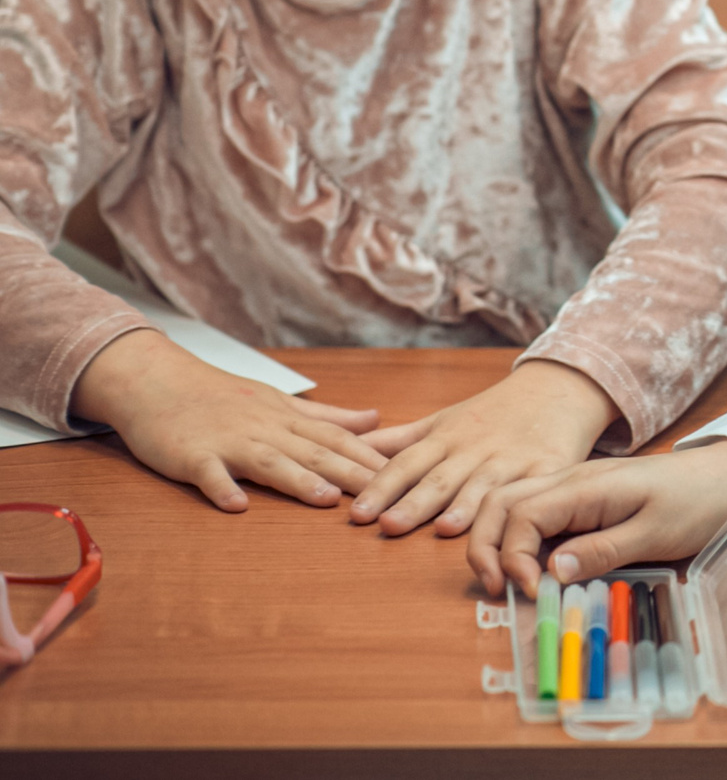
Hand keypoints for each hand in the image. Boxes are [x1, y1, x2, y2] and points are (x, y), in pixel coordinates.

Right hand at [69, 328, 386, 512]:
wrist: (158, 381)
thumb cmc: (222, 396)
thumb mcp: (281, 402)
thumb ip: (329, 416)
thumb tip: (377, 419)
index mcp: (288, 418)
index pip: (339, 439)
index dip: (372, 457)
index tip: (406, 475)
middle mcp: (265, 428)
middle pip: (314, 451)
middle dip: (351, 473)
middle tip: (385, 494)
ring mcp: (228, 441)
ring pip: (269, 461)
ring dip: (297, 480)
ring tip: (325, 499)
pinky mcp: (192, 455)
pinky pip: (208, 473)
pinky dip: (221, 488)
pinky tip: (236, 506)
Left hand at [350, 357, 617, 537]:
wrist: (559, 388)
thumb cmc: (495, 411)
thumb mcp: (443, 419)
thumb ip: (396, 439)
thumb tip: (343, 444)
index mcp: (446, 437)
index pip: (406, 463)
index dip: (381, 487)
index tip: (357, 513)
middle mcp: (474, 448)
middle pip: (439, 478)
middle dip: (413, 503)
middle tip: (386, 525)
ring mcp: (510, 458)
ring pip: (482, 485)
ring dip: (463, 507)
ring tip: (443, 529)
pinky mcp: (546, 467)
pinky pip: (530, 489)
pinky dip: (518, 504)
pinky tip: (510, 519)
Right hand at [467, 438, 726, 596]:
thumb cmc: (696, 504)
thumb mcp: (655, 534)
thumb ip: (603, 551)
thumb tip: (552, 572)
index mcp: (585, 486)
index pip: (522, 515)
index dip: (514, 557)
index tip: (532, 592)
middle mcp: (570, 480)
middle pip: (501, 503)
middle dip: (486, 546)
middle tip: (496, 589)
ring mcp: (574, 486)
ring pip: (511, 504)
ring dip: (497, 540)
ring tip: (504, 581)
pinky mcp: (582, 498)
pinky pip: (534, 510)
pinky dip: (518, 536)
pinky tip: (529, 564)